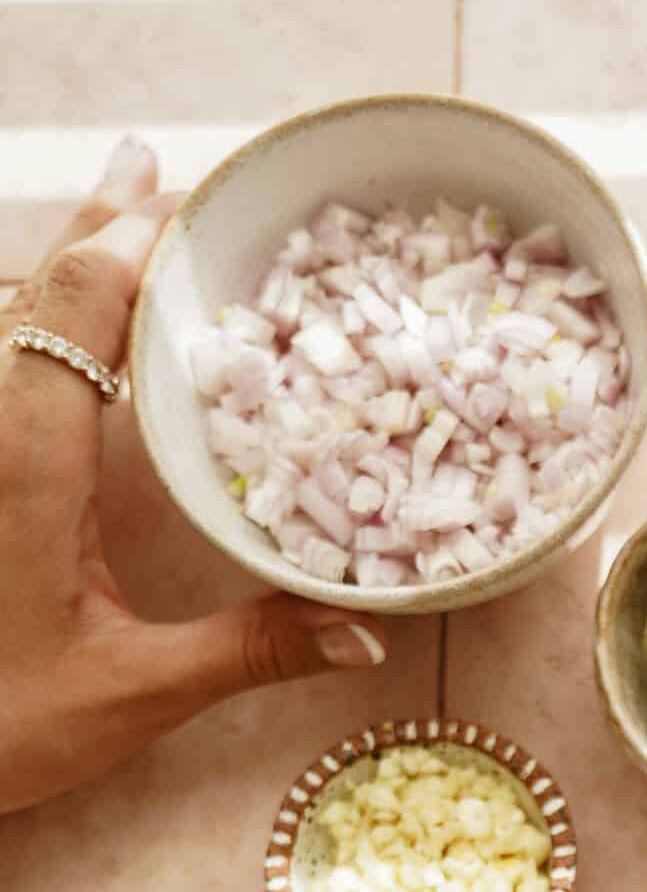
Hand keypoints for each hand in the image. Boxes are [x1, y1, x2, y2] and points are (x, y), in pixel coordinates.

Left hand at [0, 139, 387, 816]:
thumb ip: (251, 652)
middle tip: (153, 163)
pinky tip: (59, 335)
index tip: (180, 188)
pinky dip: (35, 328)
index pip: (78, 312)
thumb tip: (365, 636)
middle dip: (99, 225)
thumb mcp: (134, 694)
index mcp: (31, 464)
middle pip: (34, 292)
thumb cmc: (4, 728)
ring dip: (62, 267)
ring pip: (3, 322)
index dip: (131, 243)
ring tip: (115, 220)